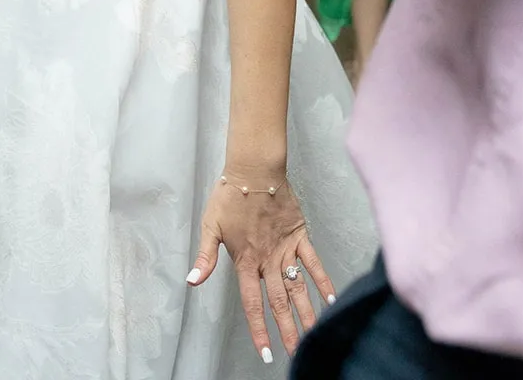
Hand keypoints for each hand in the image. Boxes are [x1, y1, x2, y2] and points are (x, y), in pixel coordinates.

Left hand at [187, 176, 334, 361]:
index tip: (266, 353)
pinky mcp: (300, 235)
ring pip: (298, 287)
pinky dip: (322, 280)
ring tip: (313, 334)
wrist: (254, 169)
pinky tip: (330, 299)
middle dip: (287, 330)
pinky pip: (313, 262)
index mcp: (246, 260)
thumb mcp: (210, 225)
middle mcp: (268, 259)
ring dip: (306, 312)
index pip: (253, 303)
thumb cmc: (229, 195)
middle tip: (295, 352)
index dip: (259, 329)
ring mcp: (286, 248)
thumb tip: (191, 282)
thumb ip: (204, 257)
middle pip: (279, 302)